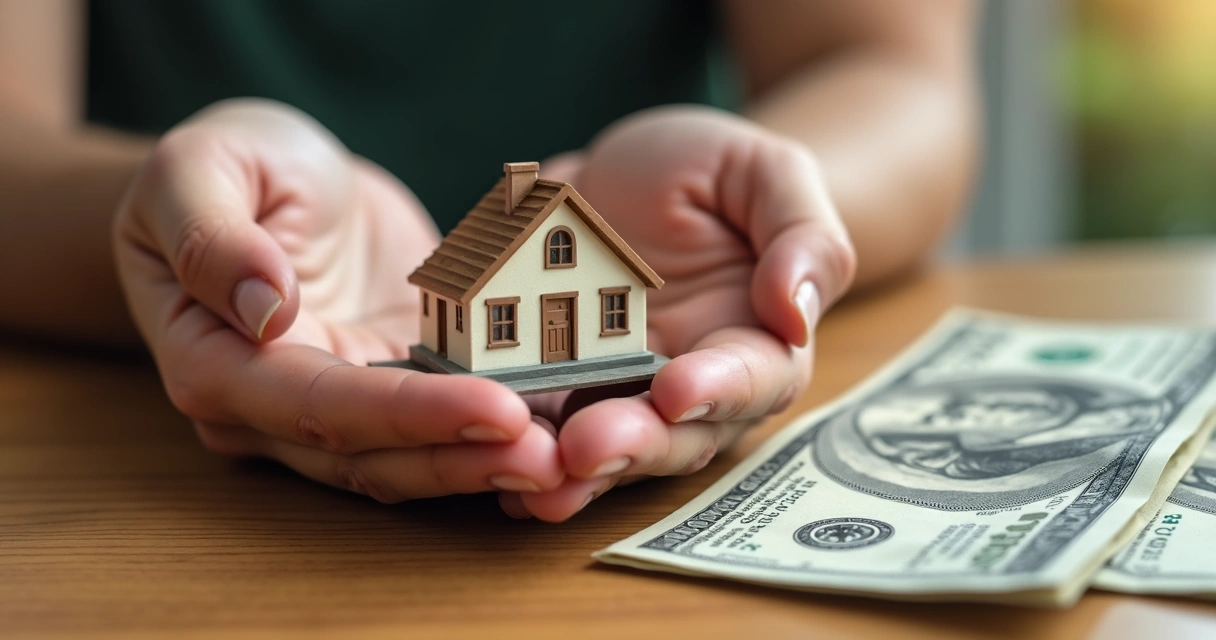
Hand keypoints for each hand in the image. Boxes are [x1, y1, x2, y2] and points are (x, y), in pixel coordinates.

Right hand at [113, 99, 563, 501]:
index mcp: (217, 365)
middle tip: (555, 458)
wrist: (275, 182)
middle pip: (374, 456)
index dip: (409, 416)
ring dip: (487, 466)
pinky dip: (496, 436)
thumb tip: (265, 307)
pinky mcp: (392, 390)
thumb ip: (213, 238)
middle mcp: (272, 412)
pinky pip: (442, 426)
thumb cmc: (228, 167)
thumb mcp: (199, 171)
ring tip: (568, 461)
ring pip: (412, 461)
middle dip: (465, 460)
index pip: (320, 407)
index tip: (496, 408)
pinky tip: (559, 430)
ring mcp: (337, 408)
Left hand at [501, 106, 856, 520]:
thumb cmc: (714, 171)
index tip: (678, 389)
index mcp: (757, 338)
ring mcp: (625, 394)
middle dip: (633, 444)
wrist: (631, 173)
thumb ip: (801, 236)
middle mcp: (695, 383)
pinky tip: (487, 467)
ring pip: (609, 448)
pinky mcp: (564, 389)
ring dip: (574, 472)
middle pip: (677, 433)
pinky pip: (546, 427)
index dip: (719, 388)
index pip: (754, 376)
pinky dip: (525, 451)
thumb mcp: (766, 173)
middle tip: (587, 447)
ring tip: (534, 482)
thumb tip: (795, 311)